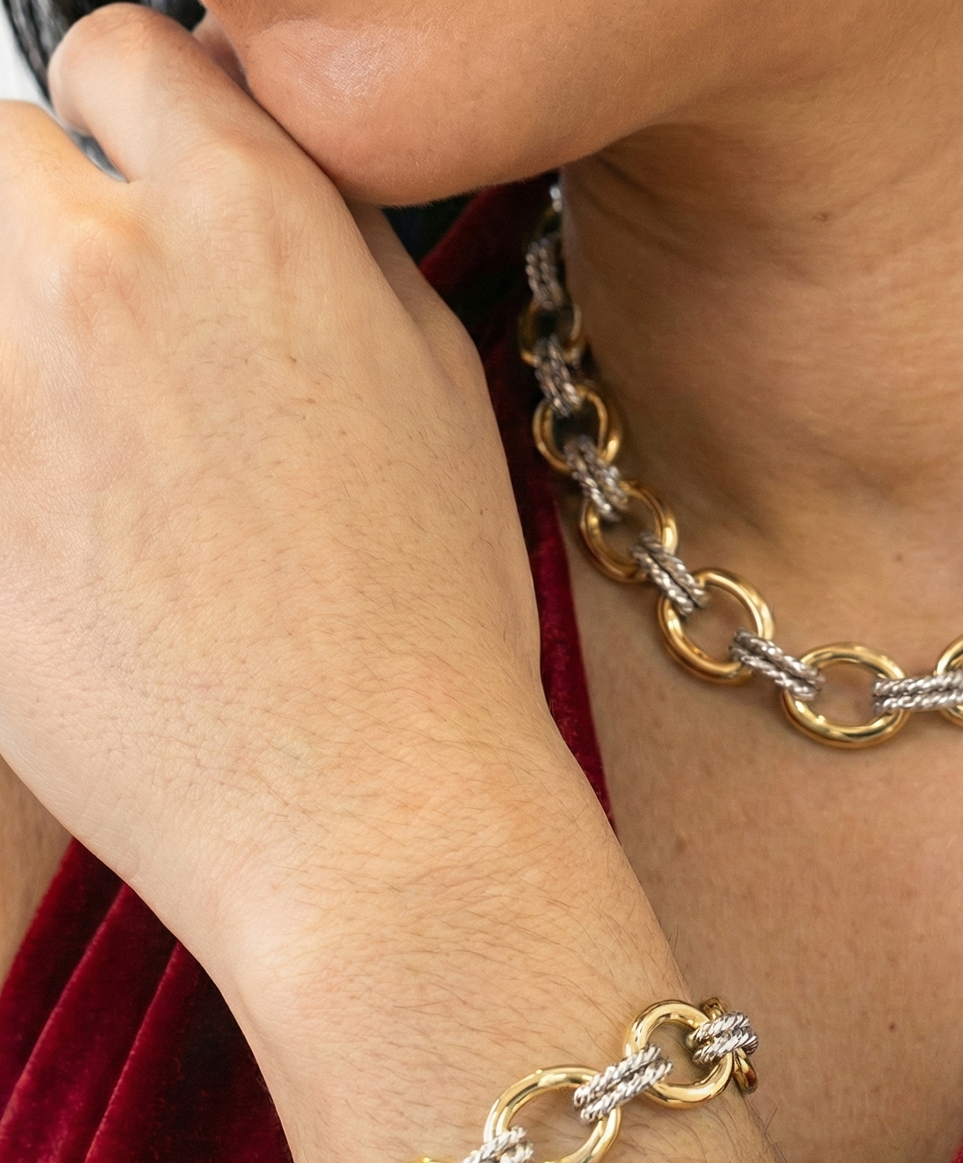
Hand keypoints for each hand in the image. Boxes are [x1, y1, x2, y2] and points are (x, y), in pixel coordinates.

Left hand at [0, 5, 553, 988]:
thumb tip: (269, 180)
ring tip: (99, 459)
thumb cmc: (432, 624)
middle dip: (52, 219)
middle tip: (118, 344)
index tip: (152, 191)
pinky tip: (74, 540)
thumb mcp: (444, 395)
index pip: (124, 49)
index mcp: (258, 220)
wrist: (371, 812)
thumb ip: (341, 251)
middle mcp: (101, 272)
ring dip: (17, 346)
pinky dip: (8, 462)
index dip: (143, 123)